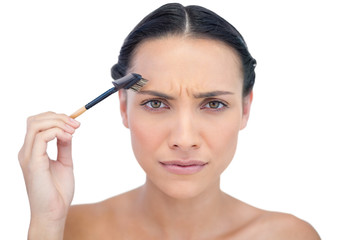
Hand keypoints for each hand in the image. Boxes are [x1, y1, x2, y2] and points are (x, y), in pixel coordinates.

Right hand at [18, 112, 79, 237]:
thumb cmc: (58, 191)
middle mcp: (26, 151)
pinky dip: (56, 132)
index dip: (56, 118)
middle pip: (34, 120)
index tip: (76, 124)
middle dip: (58, 117)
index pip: (37, 123)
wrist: (54, 212)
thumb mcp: (65, 163)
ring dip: (58, 123)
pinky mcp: (33, 163)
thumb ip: (64, 146)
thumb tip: (68, 131)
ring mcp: (28, 156)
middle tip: (76, 125)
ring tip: (74, 130)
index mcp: (32, 151)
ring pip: (36, 125)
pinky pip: (40, 138)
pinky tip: (68, 138)